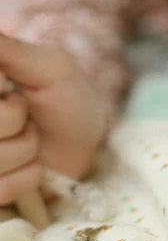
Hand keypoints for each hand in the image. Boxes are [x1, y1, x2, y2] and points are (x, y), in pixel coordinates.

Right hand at [0, 33, 111, 205]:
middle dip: (12, 120)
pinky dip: (27, 178)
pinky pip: (0, 190)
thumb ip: (9, 50)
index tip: (12, 93)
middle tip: (25, 114)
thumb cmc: (67, 94)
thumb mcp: (47, 65)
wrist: (87, 138)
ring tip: (31, 139)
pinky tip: (34, 166)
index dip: (3, 104)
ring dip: (24, 150)